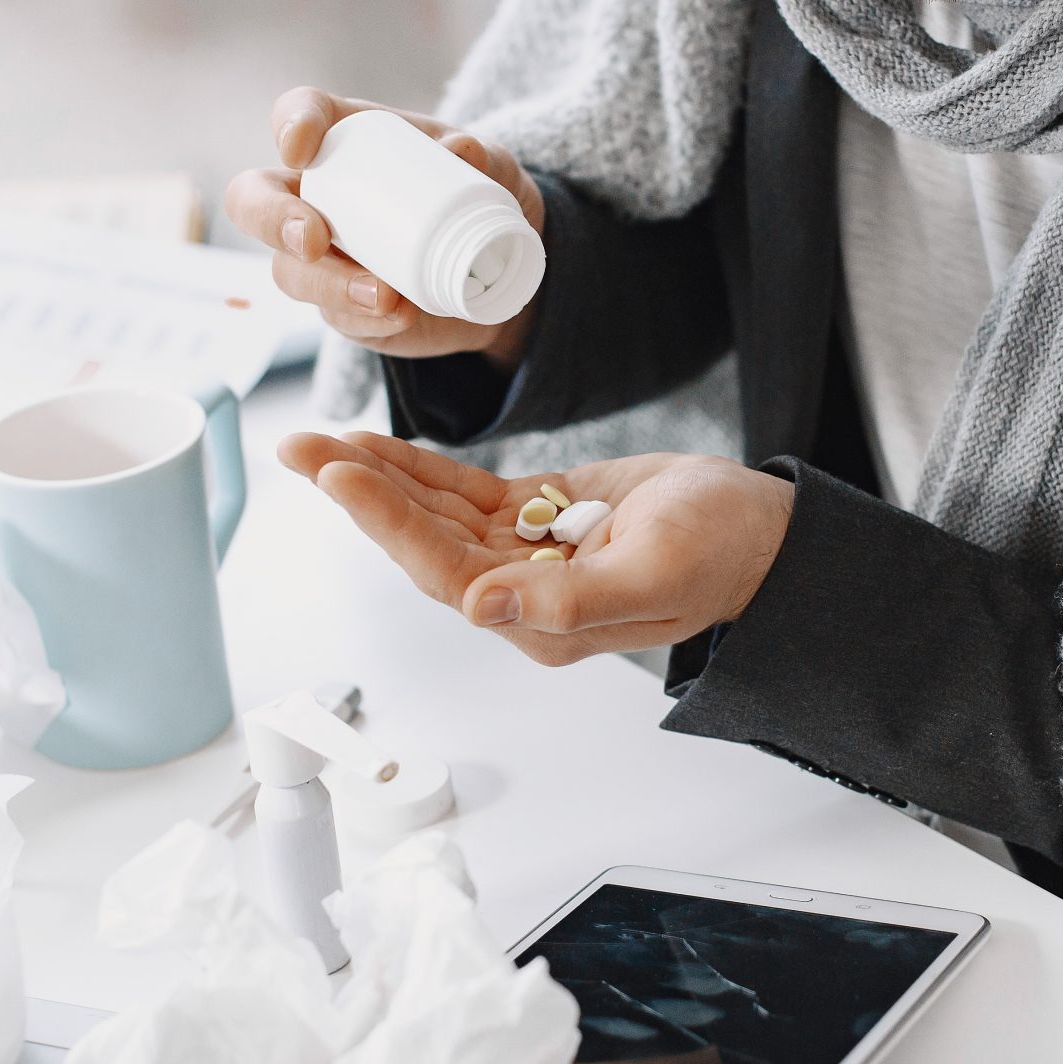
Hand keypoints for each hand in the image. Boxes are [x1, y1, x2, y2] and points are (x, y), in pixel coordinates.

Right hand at [223, 88, 546, 366]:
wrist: (498, 268)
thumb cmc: (479, 195)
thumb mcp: (493, 168)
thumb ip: (482, 156)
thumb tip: (463, 150)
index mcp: (347, 140)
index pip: (299, 113)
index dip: (290, 123)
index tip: (301, 149)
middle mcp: (318, 194)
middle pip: (252, 198)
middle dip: (272, 218)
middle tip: (315, 240)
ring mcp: (322, 256)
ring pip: (290, 270)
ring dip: (330, 285)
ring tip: (386, 296)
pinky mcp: (341, 305)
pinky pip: (334, 315)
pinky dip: (366, 319)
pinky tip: (400, 317)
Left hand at [282, 431, 795, 665]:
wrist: (763, 533)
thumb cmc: (725, 551)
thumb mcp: (657, 570)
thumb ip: (571, 599)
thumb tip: (481, 605)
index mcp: (544, 619)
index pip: (444, 570)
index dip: (388, 522)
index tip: (339, 475)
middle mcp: (523, 594)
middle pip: (422, 542)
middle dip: (358, 494)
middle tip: (299, 448)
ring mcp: (528, 558)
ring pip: (434, 516)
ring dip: (377, 479)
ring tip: (318, 443)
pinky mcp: (539, 521)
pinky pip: (464, 496)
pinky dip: (420, 471)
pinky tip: (377, 450)